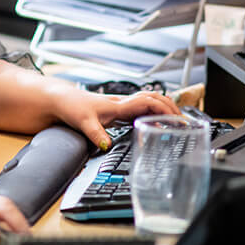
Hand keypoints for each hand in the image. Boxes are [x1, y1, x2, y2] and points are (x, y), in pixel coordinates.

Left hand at [53, 88, 179, 150]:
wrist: (60, 100)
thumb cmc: (72, 107)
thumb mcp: (83, 122)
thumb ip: (96, 134)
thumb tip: (108, 145)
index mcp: (119, 105)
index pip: (149, 102)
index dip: (165, 109)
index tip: (177, 118)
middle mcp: (122, 103)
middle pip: (154, 98)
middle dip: (171, 106)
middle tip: (183, 120)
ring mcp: (120, 106)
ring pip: (148, 101)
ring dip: (163, 108)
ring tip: (175, 121)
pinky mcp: (116, 111)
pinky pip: (139, 109)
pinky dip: (151, 113)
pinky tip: (154, 124)